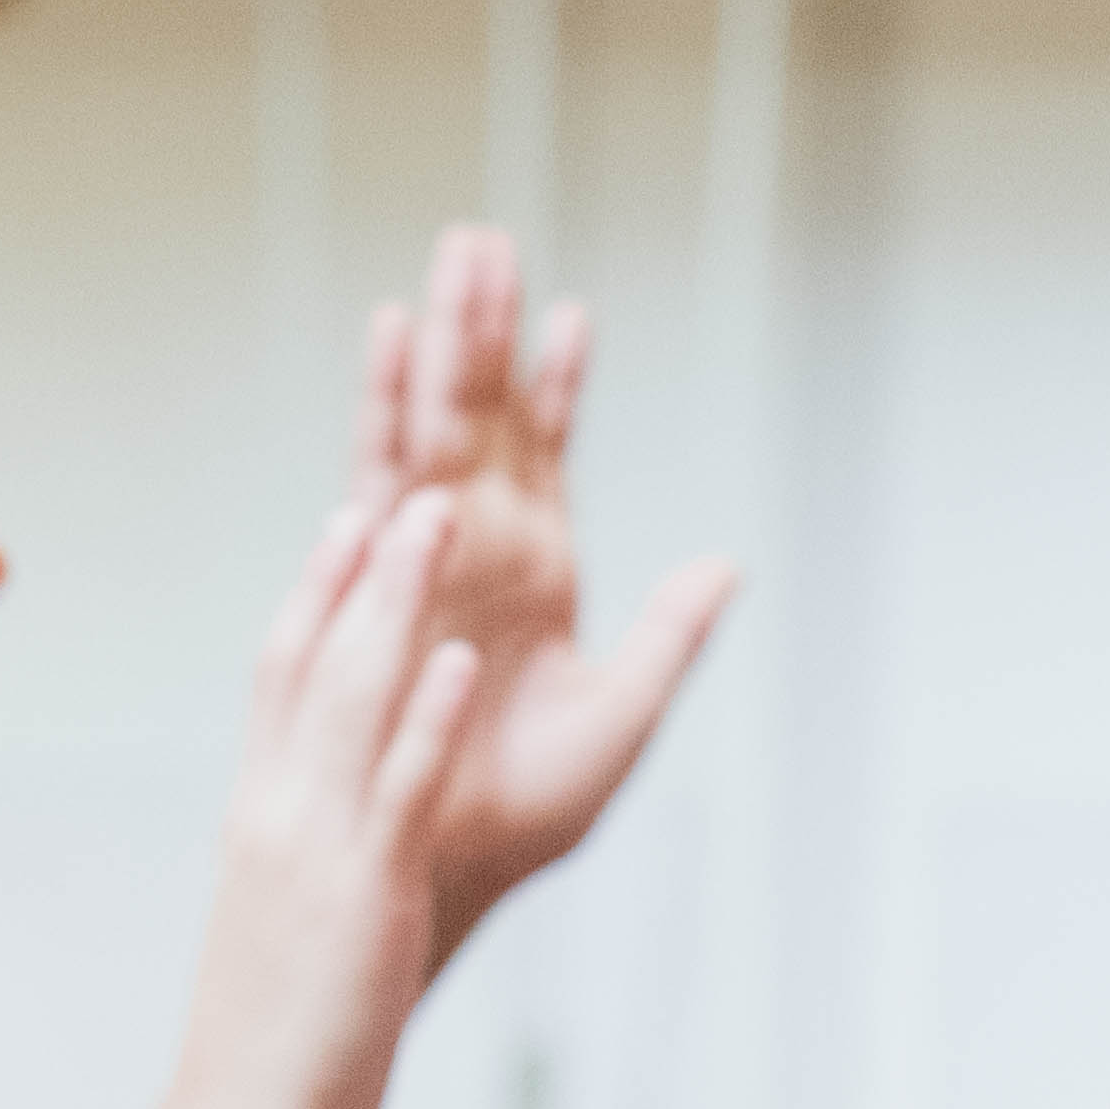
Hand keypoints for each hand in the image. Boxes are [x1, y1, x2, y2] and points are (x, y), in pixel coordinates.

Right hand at [144, 486, 488, 1108]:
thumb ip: (313, 866)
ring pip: (354, 696)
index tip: (345, 524)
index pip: (279, 677)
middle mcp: (277, 813)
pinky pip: (398, 785)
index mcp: (261, 820)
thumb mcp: (290, 931)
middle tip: (406, 482)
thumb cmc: (276, 1049)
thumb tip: (336, 845)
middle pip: (312, 657)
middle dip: (360, 566)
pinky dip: (428, 715)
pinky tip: (459, 657)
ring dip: (399, 600)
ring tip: (438, 514)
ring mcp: (313, 845)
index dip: (314, 592)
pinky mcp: (360, 891)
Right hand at [346, 221, 740, 940]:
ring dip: (447, 343)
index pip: (550, 456)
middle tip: (484, 236)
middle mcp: (477, 551)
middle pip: (485, 414)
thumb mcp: (620, 722)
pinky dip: (391, 403)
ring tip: (453, 258)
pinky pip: (385, 472)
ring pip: (437, 425)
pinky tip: (393, 339)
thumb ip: (671, 638)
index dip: (562, 387)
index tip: (575, 313)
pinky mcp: (382, 578)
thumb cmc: (520, 820)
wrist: (442, 872)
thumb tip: (727, 564)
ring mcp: (426, 556)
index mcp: (536, 574)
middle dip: (485, 327)